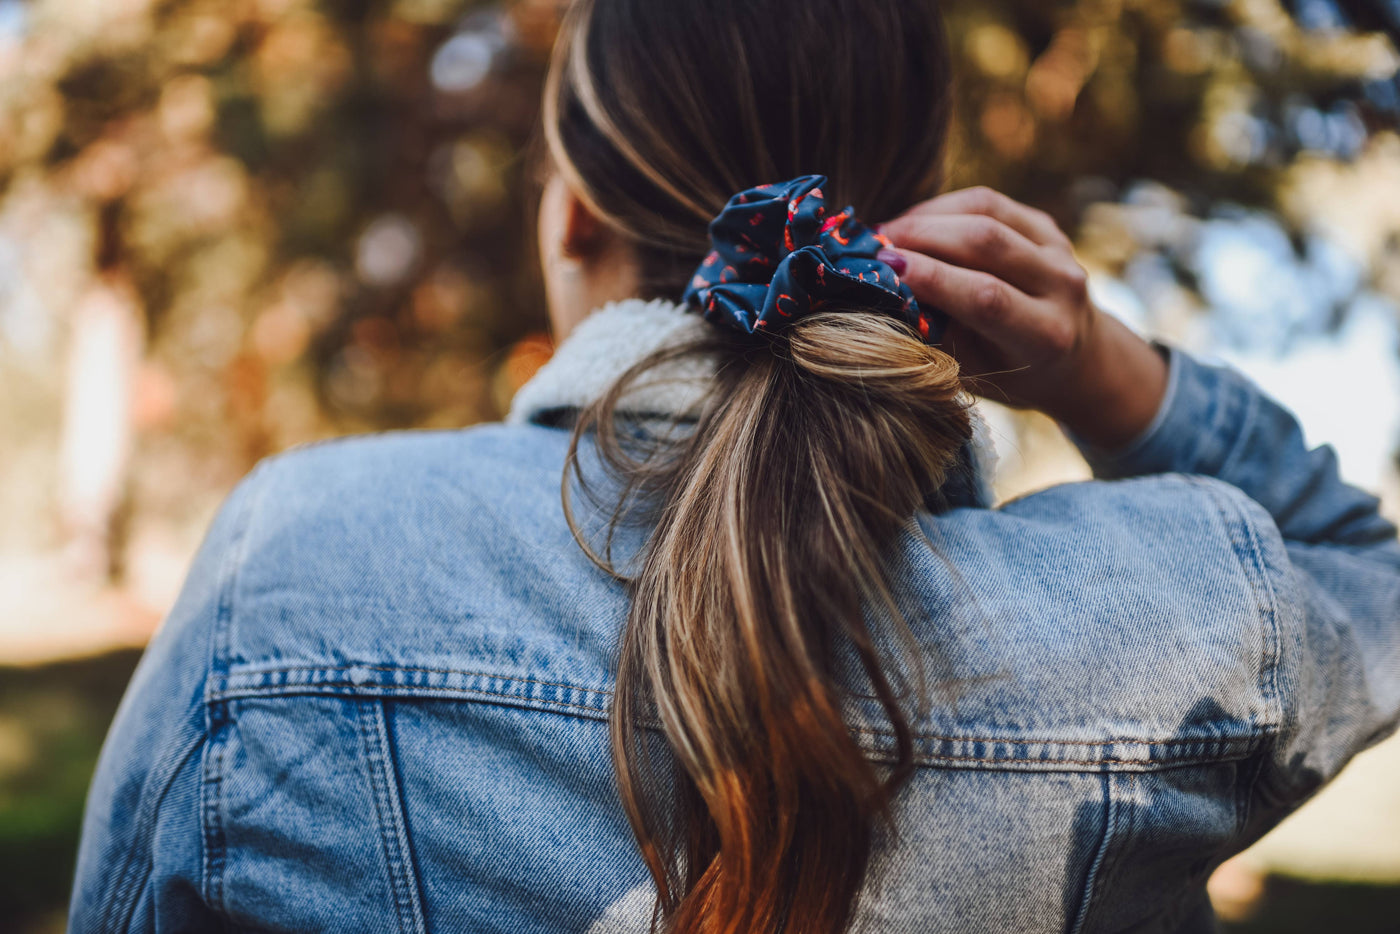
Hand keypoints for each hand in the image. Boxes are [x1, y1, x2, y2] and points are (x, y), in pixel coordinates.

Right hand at [877, 187, 1168, 451]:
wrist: (1074, 358)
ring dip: (928, 216)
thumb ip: (938, 331)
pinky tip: (914, 223)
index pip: (985, 297)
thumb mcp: (973, 370)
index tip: (882, 268)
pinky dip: (944, 208)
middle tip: (875, 245)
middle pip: (986, 242)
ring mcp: (1060, 250)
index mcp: (1045, 335)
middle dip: (922, 236)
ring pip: (986, 211)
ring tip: (889, 233)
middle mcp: (1063, 288)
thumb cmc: (1010, 374)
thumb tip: (884, 291)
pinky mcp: (1047, 225)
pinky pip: (990, 202)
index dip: (931, 277)